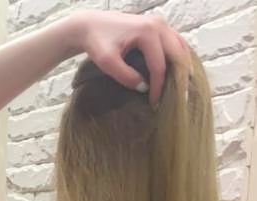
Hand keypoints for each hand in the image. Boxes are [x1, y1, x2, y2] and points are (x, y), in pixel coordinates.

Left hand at [75, 10, 189, 104]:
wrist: (91, 26)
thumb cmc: (97, 42)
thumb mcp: (107, 63)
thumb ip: (126, 76)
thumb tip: (144, 88)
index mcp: (147, 31)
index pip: (159, 66)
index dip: (158, 87)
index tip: (154, 104)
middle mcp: (158, 24)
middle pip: (177, 55)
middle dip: (178, 78)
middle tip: (177, 99)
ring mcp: (159, 23)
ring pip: (180, 47)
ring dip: (182, 67)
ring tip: (179, 87)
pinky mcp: (157, 25)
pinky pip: (175, 42)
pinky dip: (178, 57)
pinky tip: (176, 73)